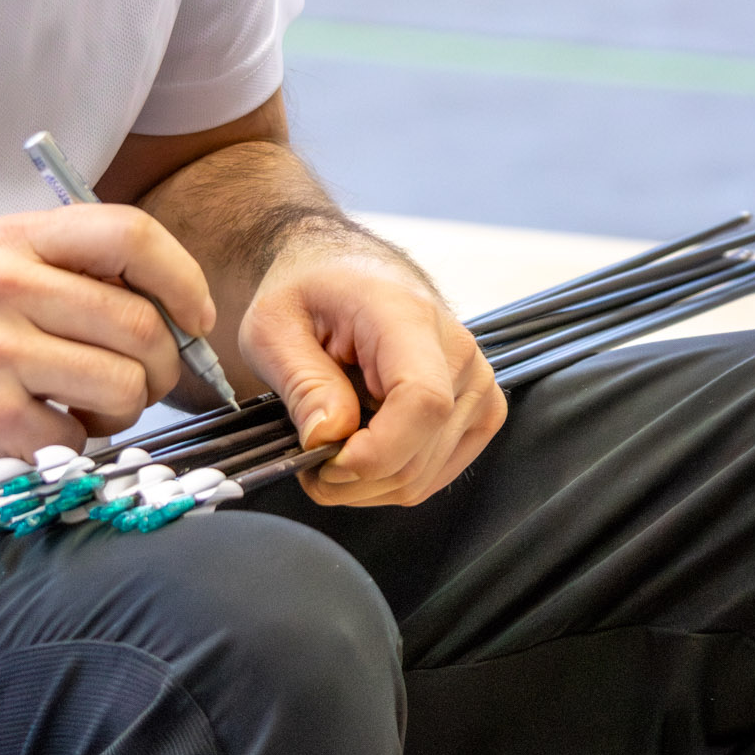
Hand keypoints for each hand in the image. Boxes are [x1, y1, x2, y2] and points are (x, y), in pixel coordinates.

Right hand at [0, 206, 215, 505]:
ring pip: (126, 386)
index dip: (183, 276)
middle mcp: (0, 286)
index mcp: (7, 239)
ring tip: (85, 412)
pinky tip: (39, 439)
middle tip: (144, 384)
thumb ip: (66, 270)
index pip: (129, 233)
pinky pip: (83, 441)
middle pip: (142, 323)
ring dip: (124, 412)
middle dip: (162, 366)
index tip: (196, 314)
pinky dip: (77, 450)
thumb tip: (173, 296)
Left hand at [237, 239, 505, 506]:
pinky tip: (361, 450)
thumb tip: (327, 438)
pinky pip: (436, 474)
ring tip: (328, 450)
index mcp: (406, 315)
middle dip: (352, 478)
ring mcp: (477, 382)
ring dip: (366, 484)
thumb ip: (302, 382)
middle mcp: (457, 349)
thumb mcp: (273, 326)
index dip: (375, 452)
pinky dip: (390, 479)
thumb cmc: (309, 291)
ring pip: (424, 476)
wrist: (344, 270)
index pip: (422, 401)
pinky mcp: (480, 409)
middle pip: (418, 452)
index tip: (325, 462)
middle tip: (306, 460)